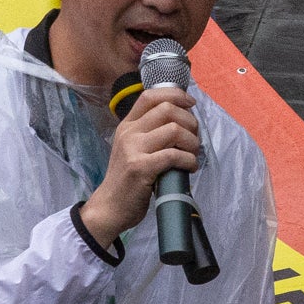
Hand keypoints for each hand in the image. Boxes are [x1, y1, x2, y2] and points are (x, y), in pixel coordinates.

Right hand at [80, 84, 203, 249]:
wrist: (109, 207)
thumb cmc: (127, 180)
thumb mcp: (132, 148)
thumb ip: (149, 133)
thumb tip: (182, 121)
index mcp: (127, 125)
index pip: (150, 96)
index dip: (175, 95)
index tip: (191, 104)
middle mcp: (128, 133)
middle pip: (167, 109)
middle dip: (190, 122)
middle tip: (194, 139)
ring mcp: (133, 149)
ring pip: (174, 130)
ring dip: (192, 142)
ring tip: (192, 155)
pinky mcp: (140, 168)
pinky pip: (173, 155)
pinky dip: (189, 160)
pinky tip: (189, 168)